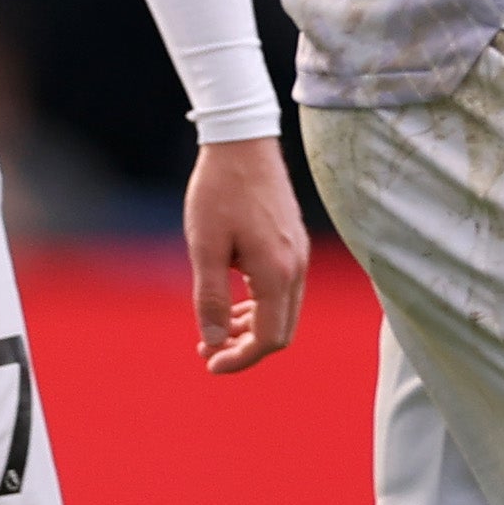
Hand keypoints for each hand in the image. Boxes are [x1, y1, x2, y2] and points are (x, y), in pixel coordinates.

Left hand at [182, 135, 308, 371]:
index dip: (239, 359)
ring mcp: (299, 255)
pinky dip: (259, 305)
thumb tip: (212, 340)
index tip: (208, 362)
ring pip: (282, 312)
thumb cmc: (219, 191)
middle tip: (207, 348)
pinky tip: (233, 300)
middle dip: (245, 348)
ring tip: (214, 327)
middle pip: (280, 331)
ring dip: (251, 327)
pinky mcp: (293, 244)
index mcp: (276, 273)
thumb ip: (210, 298)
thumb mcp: (205, 247)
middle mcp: (296, 268)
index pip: (267, 339)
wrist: (243, 142)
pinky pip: (283, 290)